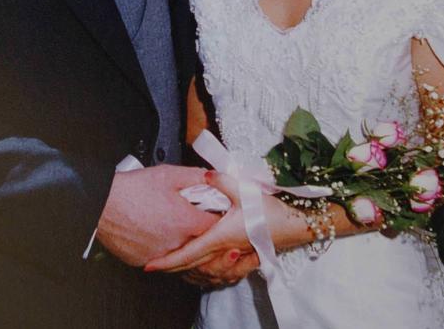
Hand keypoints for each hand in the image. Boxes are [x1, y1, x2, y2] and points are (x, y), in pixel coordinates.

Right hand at [96, 165, 217, 265]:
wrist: (103, 204)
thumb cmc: (132, 189)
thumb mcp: (168, 174)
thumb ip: (195, 175)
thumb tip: (211, 177)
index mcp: (186, 221)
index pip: (216, 226)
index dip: (217, 217)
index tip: (212, 211)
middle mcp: (176, 243)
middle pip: (200, 242)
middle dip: (200, 231)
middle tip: (190, 216)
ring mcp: (161, 255)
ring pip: (181, 254)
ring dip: (182, 242)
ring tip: (170, 223)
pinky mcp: (145, 262)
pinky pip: (161, 259)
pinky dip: (162, 248)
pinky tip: (155, 233)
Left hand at [144, 171, 258, 285]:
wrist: (293, 224)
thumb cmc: (269, 210)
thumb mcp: (245, 191)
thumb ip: (223, 181)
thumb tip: (207, 174)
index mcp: (220, 237)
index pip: (189, 253)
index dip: (168, 261)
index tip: (151, 265)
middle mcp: (224, 250)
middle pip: (192, 265)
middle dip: (171, 267)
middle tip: (154, 266)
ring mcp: (232, 256)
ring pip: (204, 270)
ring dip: (187, 270)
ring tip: (171, 265)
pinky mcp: (240, 256)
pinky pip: (217, 270)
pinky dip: (204, 270)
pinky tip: (198, 264)